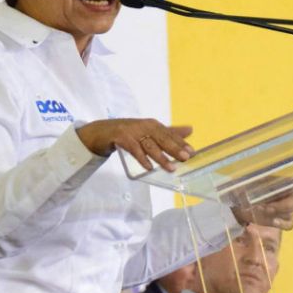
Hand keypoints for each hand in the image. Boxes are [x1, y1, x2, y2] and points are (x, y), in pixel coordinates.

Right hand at [76, 118, 193, 171]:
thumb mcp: (149, 131)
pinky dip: (142, 158)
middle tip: (186, 158)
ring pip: (149, 144)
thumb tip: (190, 129)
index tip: (192, 152)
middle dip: (174, 148)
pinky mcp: (120, 137)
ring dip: (160, 157)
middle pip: (161, 137)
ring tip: (170, 168)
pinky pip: (133, 148)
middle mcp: (143, 125)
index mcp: (152, 124)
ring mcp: (131, 130)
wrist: (100, 132)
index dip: (180, 143)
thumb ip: (168, 132)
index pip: (169, 134)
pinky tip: (148, 167)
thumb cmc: (127, 133)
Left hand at [230, 180, 292, 229]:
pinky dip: (282, 223)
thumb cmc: (243, 186)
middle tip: (268, 207)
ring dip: (279, 213)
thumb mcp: (248, 178)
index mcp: (283, 180)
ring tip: (263, 210)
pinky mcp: (281, 220)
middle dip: (285, 205)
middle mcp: (288, 193)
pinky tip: (273, 221)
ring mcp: (286, 208)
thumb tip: (264, 178)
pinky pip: (290, 224)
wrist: (235, 203)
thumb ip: (259, 178)